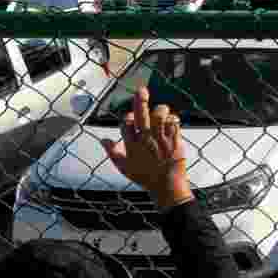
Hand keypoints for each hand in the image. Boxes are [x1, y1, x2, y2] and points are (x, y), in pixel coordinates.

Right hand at [100, 87, 192, 209]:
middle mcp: (146, 140)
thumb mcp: (125, 168)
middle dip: (140, 101)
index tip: (130, 116)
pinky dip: (173, 118)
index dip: (127, 117)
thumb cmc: (146, 178)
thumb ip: (113, 153)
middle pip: (141, 115)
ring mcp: (161, 139)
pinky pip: (174, 123)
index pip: (126, 124)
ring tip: (161, 110)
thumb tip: (103, 140)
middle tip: (142, 90)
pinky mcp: (174, 141)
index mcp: (133, 145)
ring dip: (160, 110)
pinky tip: (172, 120)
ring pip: (159, 116)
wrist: (167, 187)